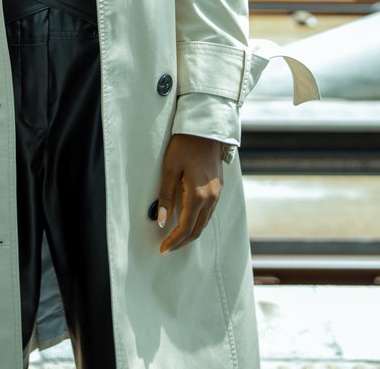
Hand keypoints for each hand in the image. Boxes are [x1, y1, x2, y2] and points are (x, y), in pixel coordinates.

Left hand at [156, 133, 223, 253]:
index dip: (173, 241)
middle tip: (167, 248)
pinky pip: (209, 212)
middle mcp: (211, 198)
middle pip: (197, 230)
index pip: (185, 228)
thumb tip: (160, 221)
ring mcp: (218, 193)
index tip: (162, 249)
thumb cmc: (185, 145)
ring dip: (191, 233)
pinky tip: (189, 220)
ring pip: (205, 222)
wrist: (206, 129)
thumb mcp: (170, 169)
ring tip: (176, 238)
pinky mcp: (219, 188)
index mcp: (198, 195)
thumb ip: (165, 196)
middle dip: (182, 242)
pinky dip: (198, 221)